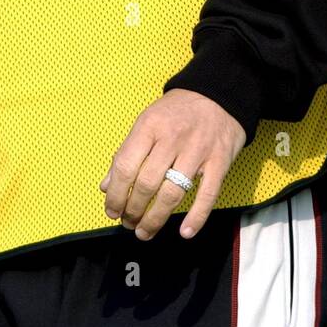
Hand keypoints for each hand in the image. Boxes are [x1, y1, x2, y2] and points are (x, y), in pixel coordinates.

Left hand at [98, 88, 246, 241]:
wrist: (219, 94)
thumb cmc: (177, 111)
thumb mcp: (147, 121)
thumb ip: (127, 152)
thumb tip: (106, 186)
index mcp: (149, 126)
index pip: (125, 166)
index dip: (115, 194)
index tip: (111, 211)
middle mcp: (172, 138)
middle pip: (147, 183)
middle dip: (133, 210)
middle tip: (128, 223)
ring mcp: (197, 150)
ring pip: (173, 193)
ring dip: (156, 219)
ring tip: (145, 232)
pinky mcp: (220, 161)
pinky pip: (207, 194)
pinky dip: (196, 217)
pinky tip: (184, 232)